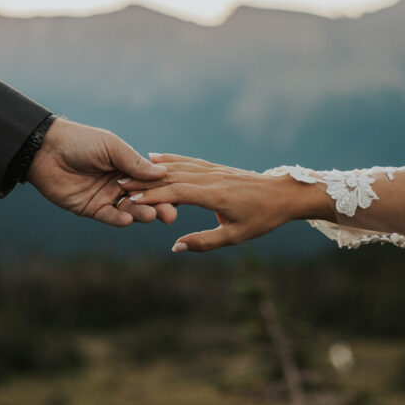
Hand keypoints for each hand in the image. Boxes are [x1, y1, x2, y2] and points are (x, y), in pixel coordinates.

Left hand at [27, 119, 177, 226]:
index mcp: (127, 166)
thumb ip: (135, 163)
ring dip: (141, 213)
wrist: (45, 150)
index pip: (151, 180)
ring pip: (129, 210)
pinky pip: (109, 217)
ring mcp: (105, 196)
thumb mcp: (112, 147)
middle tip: (169, 214)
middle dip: (158, 206)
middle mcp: (119, 183)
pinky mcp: (90, 209)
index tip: (178, 196)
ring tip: (150, 215)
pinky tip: (128, 220)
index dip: (164, 189)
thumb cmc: (80, 141)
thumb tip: (163, 174)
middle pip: (144, 198)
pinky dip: (119, 220)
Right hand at [120, 153, 329, 251]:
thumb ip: (204, 242)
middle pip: (173, 177)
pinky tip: (155, 158)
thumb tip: (175, 247)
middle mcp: (212, 179)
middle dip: (145, 181)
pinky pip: (188, 162)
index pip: (178, 193)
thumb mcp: (235, 236)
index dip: (153, 195)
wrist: (285, 194)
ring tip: (128, 171)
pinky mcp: (216, 168)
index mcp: (216, 196)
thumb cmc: (262, 218)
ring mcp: (214, 170)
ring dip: (153, 170)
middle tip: (119, 184)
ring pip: (179, 167)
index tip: (131, 198)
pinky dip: (169, 160)